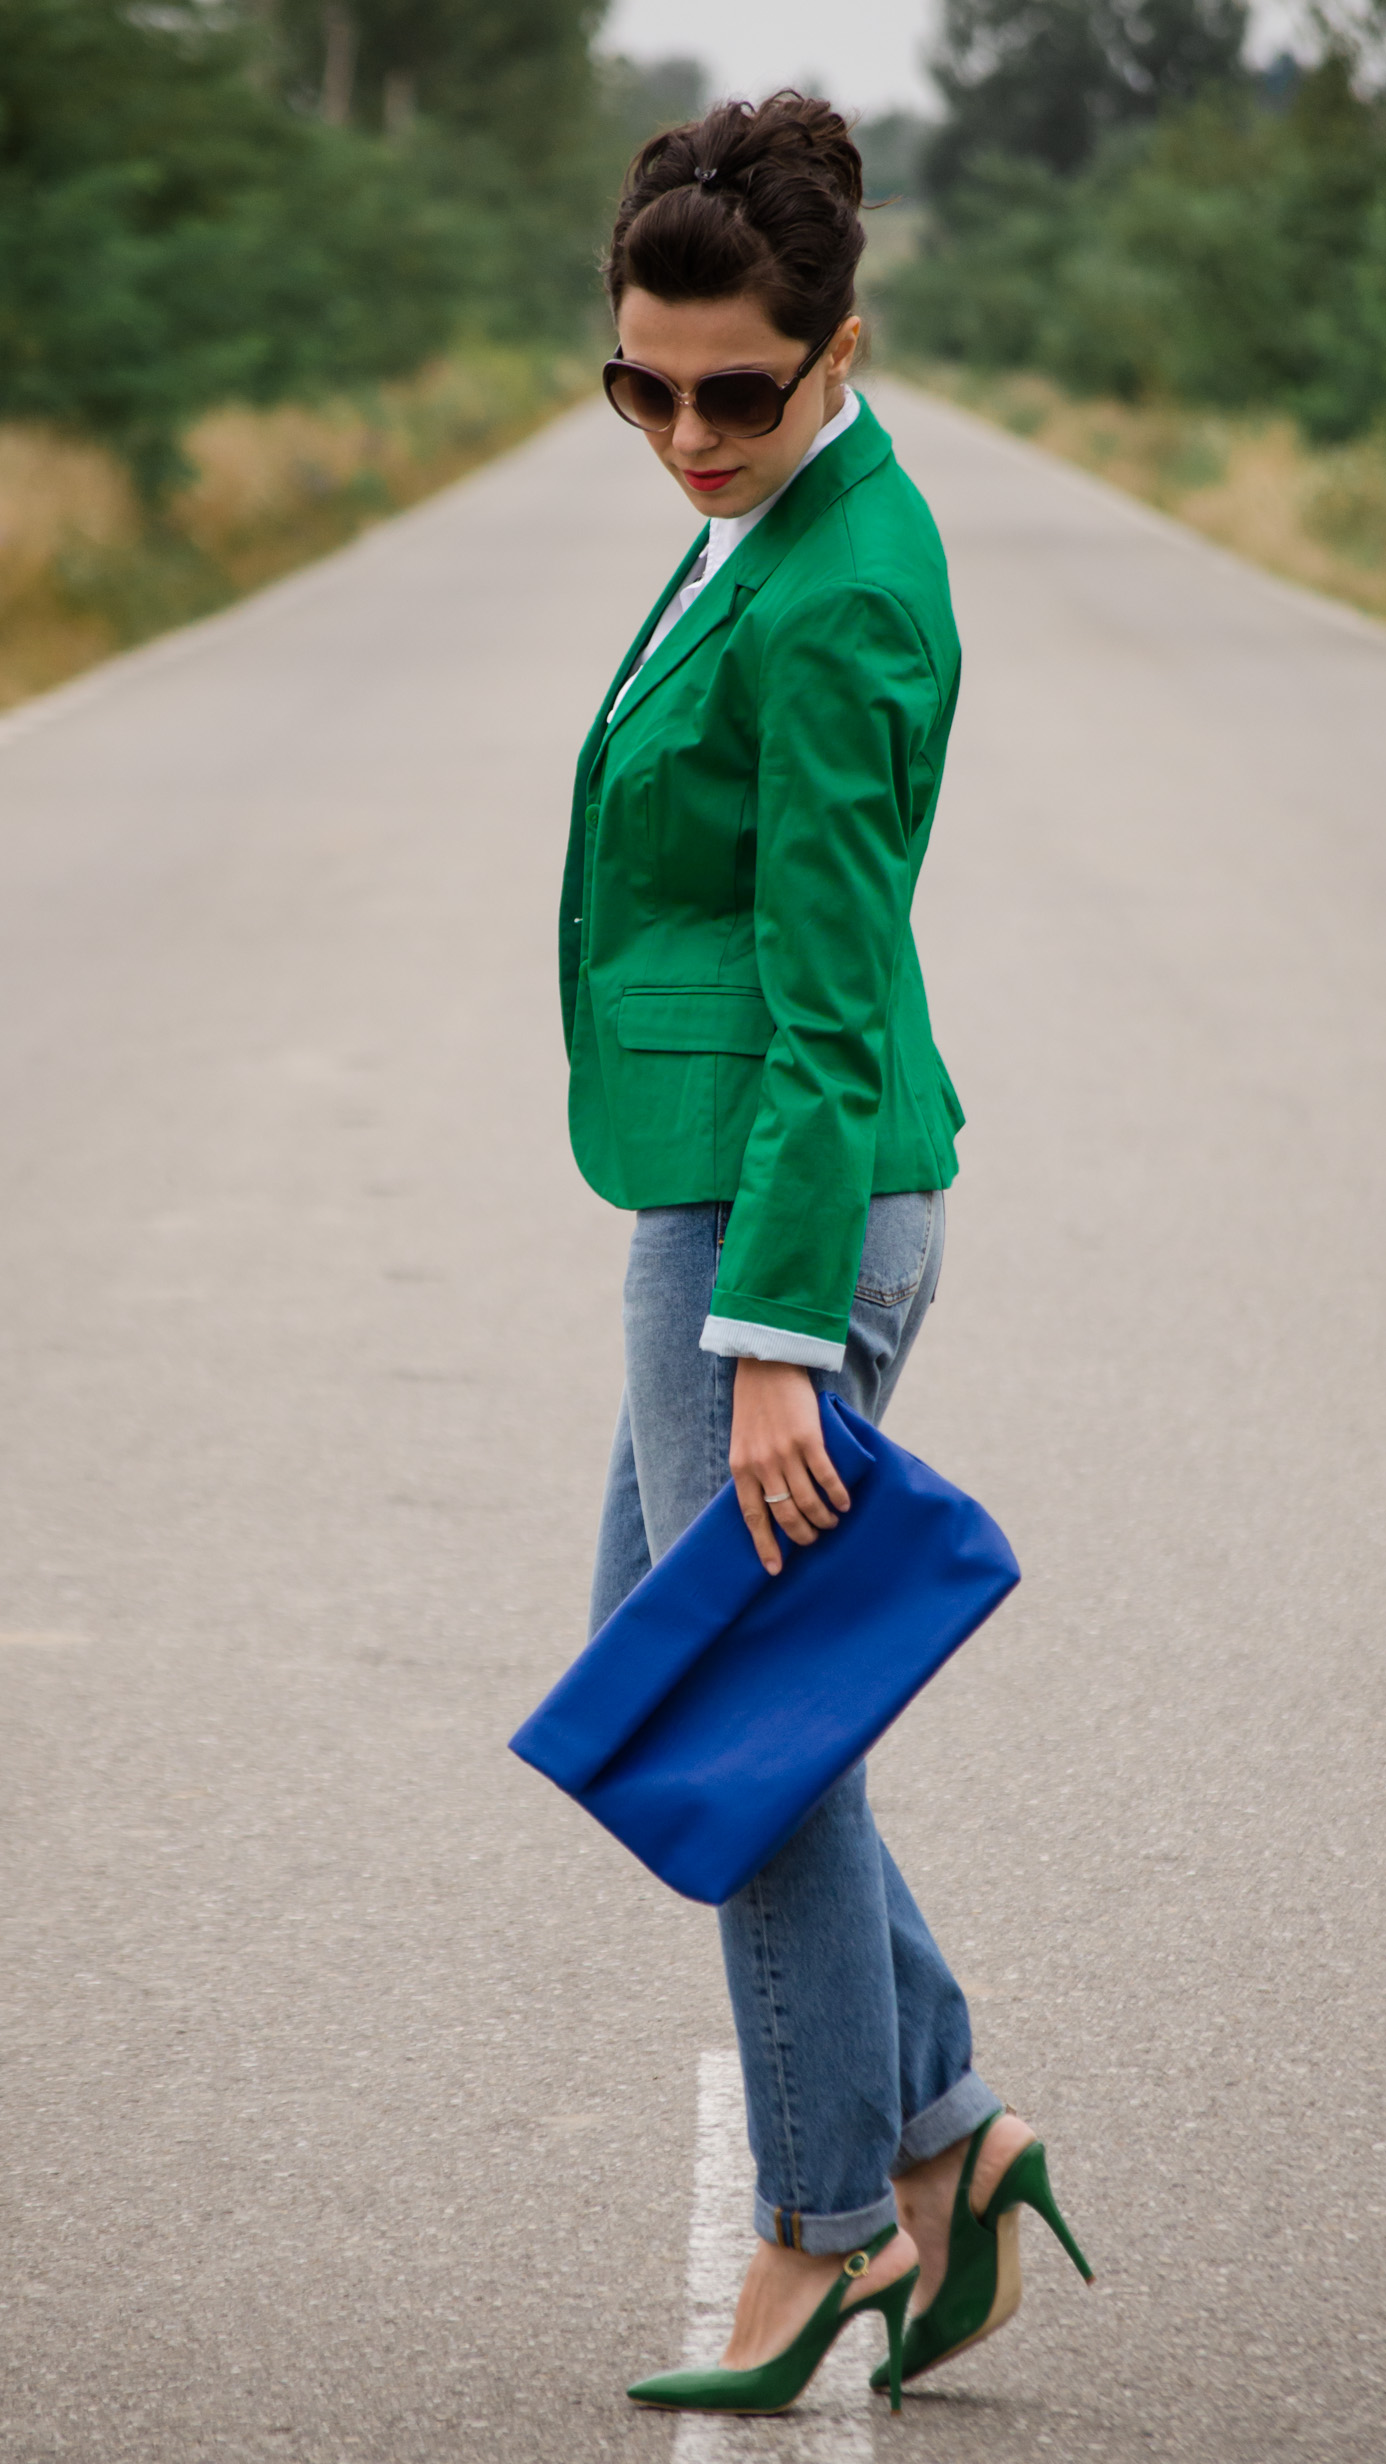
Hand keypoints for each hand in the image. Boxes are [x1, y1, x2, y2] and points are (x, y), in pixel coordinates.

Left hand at [729, 1359, 851, 1575]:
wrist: (767, 1365)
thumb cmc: (755, 1405)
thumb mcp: (743, 1441)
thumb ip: (753, 1469)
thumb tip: (771, 1499)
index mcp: (741, 1467)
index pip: (752, 1517)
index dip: (765, 1545)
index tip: (775, 1569)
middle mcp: (762, 1464)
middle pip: (784, 1514)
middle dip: (801, 1535)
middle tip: (814, 1540)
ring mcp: (785, 1452)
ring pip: (807, 1500)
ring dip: (822, 1518)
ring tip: (831, 1523)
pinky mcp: (808, 1439)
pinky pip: (826, 1477)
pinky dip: (836, 1495)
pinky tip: (844, 1504)